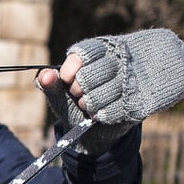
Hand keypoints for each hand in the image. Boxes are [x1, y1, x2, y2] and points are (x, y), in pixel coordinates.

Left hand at [35, 29, 183, 154]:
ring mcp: (131, 79)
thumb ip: (51, 85)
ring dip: (91, 103)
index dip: (71, 70)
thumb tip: (45, 75)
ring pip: (106, 90)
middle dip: (79, 88)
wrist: (95, 130)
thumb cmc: (74, 106)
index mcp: (96, 53)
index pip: (84, 53)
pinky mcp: (139, 100)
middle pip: (93, 73)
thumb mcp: (60, 95)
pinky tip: (99, 114)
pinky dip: (103, 114)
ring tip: (88, 106)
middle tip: (78, 95)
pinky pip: (118, 107)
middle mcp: (117, 61)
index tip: (66, 80)